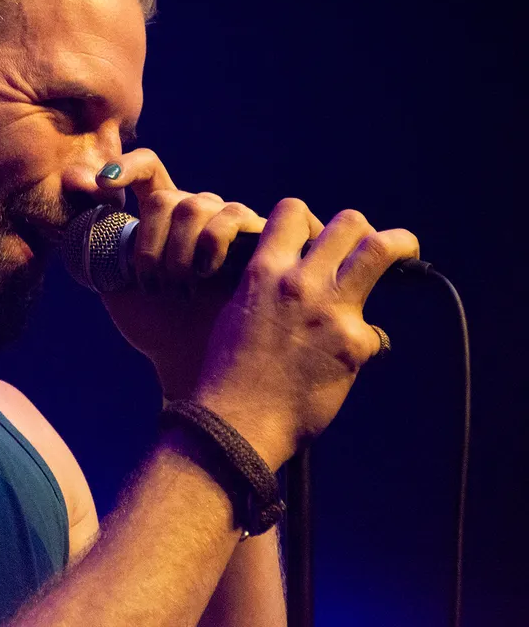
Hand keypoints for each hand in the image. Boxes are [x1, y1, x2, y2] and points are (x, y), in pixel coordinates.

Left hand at [92, 149, 269, 399]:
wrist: (193, 360)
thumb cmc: (154, 324)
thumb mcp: (112, 281)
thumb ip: (93, 236)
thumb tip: (72, 181)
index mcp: (160, 216)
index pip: (148, 170)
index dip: (127, 167)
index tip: (104, 184)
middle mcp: (196, 212)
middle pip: (167, 199)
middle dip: (152, 246)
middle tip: (153, 286)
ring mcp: (227, 221)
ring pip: (195, 207)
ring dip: (179, 253)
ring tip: (180, 290)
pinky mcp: (256, 236)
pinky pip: (230, 218)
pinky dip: (210, 247)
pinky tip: (207, 276)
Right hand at [194, 198, 419, 469]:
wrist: (236, 420)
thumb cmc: (228, 372)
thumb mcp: (237, 312)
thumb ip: (269, 288)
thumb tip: (300, 278)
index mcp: (263, 272)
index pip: (294, 211)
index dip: (310, 222)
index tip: (317, 238)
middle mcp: (299, 283)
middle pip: (348, 223)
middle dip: (359, 231)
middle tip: (366, 248)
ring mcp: (331, 311)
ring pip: (380, 249)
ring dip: (397, 246)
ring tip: (404, 253)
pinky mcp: (355, 344)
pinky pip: (374, 332)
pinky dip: (365, 343)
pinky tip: (349, 359)